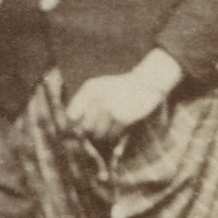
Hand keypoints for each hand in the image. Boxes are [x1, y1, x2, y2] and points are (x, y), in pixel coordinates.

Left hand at [63, 51, 180, 141]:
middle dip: (93, 129)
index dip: (75, 123)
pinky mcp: (121, 117)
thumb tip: (76, 131)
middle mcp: (97, 97)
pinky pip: (112, 135)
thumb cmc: (120, 89)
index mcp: (89, 89)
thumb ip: (84, 105)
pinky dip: (116, 133)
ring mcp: (109, 107)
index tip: (81, 126)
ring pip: (98, 134)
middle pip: (86, 128)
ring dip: (105, 133)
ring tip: (113, 122)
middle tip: (104, 122)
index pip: (71, 115)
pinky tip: (122, 122)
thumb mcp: (99, 89)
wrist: (146, 83)